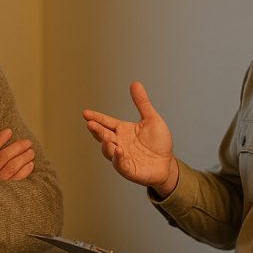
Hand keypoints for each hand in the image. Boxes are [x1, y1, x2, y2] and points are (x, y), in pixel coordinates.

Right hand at [0, 128, 35, 186]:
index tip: (9, 131)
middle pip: (4, 157)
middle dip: (17, 147)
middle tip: (27, 142)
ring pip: (12, 167)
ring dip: (24, 157)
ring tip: (31, 152)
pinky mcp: (4, 197)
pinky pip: (18, 180)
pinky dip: (25, 170)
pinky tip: (30, 165)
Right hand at [82, 81, 178, 195]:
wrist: (167, 163)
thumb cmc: (159, 143)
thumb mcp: (152, 119)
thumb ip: (142, 103)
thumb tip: (135, 83)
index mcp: (122, 130)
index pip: (106, 122)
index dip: (96, 118)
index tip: (85, 113)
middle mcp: (119, 142)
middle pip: (103, 135)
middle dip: (96, 130)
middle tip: (90, 123)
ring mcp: (122, 156)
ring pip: (108, 150)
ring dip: (104, 144)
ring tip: (104, 137)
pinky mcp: (128, 169)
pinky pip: (120, 164)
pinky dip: (117, 158)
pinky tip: (118, 151)